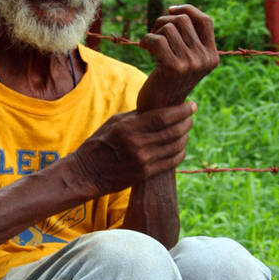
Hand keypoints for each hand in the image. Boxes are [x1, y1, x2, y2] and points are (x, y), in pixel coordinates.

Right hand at [71, 100, 195, 196]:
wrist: (87, 172)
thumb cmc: (99, 143)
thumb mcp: (114, 123)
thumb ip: (137, 116)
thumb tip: (160, 107)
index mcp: (128, 127)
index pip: (163, 117)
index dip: (181, 111)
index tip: (191, 105)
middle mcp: (137, 144)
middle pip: (173, 131)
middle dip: (187, 122)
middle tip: (190, 117)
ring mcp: (142, 161)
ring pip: (175, 147)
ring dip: (184, 137)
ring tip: (185, 131)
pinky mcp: (144, 174)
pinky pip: (170, 162)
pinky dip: (180, 153)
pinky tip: (181, 148)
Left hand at [137, 4, 218, 110]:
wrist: (159, 111)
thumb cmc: (168, 82)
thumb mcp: (186, 61)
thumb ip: (189, 40)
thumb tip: (178, 11)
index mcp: (212, 57)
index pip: (205, 20)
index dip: (188, 9)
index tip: (170, 10)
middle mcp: (205, 60)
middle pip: (184, 20)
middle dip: (164, 21)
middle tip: (154, 33)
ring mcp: (191, 64)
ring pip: (169, 27)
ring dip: (154, 31)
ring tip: (148, 44)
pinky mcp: (173, 68)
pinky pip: (157, 39)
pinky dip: (146, 40)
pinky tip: (143, 48)